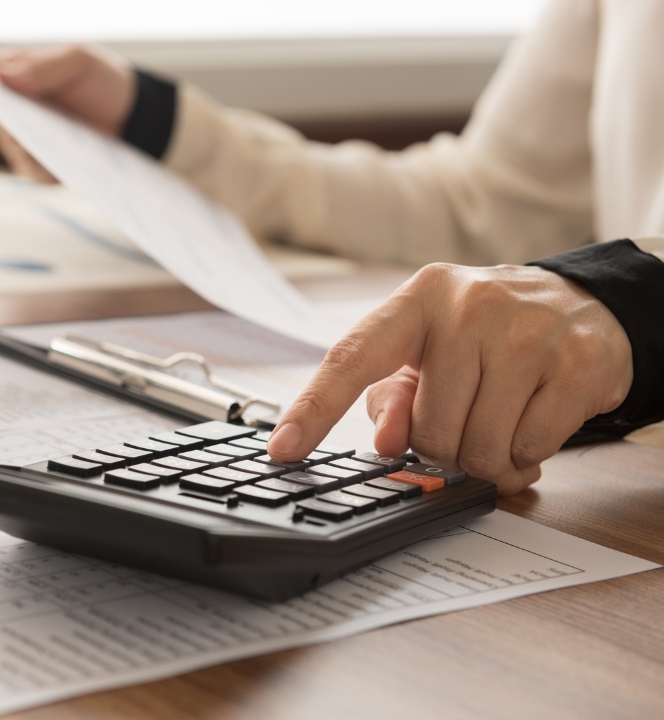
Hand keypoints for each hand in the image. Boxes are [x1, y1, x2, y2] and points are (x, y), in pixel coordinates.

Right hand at [0, 45, 135, 181]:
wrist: (127, 113)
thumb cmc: (98, 80)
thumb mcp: (78, 61)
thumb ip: (43, 66)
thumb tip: (4, 76)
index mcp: (14, 74)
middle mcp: (12, 107)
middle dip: (9, 121)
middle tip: (22, 125)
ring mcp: (23, 138)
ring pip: (12, 147)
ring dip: (27, 148)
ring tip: (47, 145)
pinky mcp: (39, 164)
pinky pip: (34, 172)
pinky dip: (46, 170)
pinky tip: (61, 165)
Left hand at [266, 263, 633, 494]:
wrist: (583, 305)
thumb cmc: (486, 336)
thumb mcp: (428, 354)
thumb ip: (393, 397)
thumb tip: (388, 443)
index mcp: (417, 300)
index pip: (351, 358)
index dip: (313, 409)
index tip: (282, 450)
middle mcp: (469, 306)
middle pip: (430, 430)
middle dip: (446, 447)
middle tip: (466, 421)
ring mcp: (528, 331)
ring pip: (482, 447)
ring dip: (489, 458)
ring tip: (502, 422)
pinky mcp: (578, 363)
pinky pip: (532, 448)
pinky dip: (528, 455)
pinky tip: (533, 422)